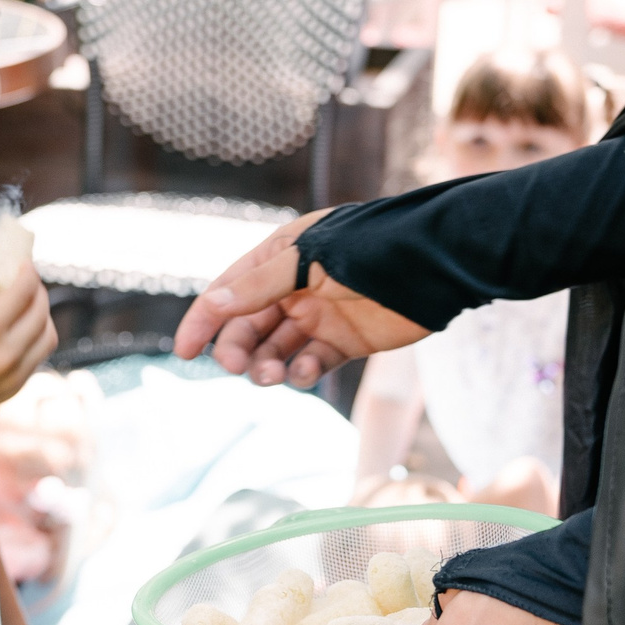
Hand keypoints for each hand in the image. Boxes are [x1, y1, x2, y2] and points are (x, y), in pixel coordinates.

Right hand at [0, 254, 58, 436]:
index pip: (24, 291)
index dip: (28, 272)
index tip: (24, 263)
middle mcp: (7, 354)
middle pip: (41, 312)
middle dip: (38, 291)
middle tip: (27, 281)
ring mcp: (14, 375)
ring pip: (48, 337)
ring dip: (43, 317)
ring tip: (27, 306)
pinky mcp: (14, 390)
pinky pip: (37, 358)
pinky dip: (35, 339)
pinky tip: (20, 331)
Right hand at [171, 210, 426, 385]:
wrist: (439, 265)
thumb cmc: (373, 248)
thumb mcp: (311, 261)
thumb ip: (261, 285)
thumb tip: (213, 303)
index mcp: (281, 256)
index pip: (229, 290)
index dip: (204, 320)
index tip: (185, 352)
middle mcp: (295, 286)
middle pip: (249, 326)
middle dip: (238, 349)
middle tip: (241, 368)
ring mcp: (319, 315)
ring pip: (277, 349)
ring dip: (267, 365)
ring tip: (274, 375)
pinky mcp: (346, 341)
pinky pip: (311, 362)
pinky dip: (302, 371)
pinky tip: (305, 371)